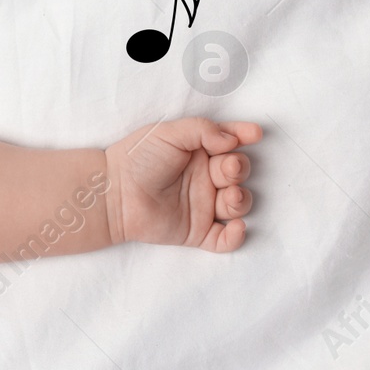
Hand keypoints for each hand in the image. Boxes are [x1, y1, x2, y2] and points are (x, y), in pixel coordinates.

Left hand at [104, 117, 261, 252]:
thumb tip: (232, 139)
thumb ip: (202, 130)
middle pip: (237, 173)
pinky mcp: (197, 231)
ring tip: (227, 195)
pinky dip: (236, 237)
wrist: (114, 193)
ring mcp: (202, 205)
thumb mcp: (167, 133)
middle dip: (239, 169)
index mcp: (197, 152)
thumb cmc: (136, 158)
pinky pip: (225, 240)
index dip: (243, 137)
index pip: (228, 143)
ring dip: (240, 200)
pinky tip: (235, 227)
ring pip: (237, 205)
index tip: (255, 134)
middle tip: (228, 167)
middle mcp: (203, 178)